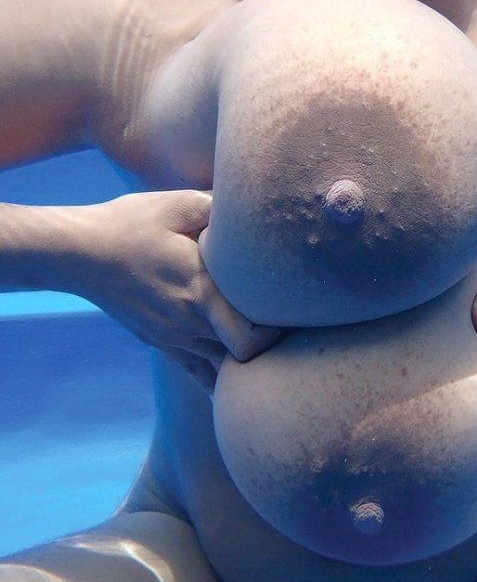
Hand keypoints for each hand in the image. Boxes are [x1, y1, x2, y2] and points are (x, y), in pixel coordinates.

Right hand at [63, 190, 284, 391]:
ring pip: (224, 371)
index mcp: (201, 292)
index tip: (293, 310)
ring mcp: (174, 339)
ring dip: (248, 361)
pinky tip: (239, 375)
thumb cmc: (130, 224)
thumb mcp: (179, 204)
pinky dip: (222, 377)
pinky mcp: (161, 344)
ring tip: (269, 346)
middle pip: (246, 359)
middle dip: (272, 348)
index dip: (281, 331)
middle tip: (288, 329)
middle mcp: (190, 324)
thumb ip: (222, 210)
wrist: (78, 253)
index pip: (255, 338)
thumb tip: (257, 206)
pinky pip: (199, 375)